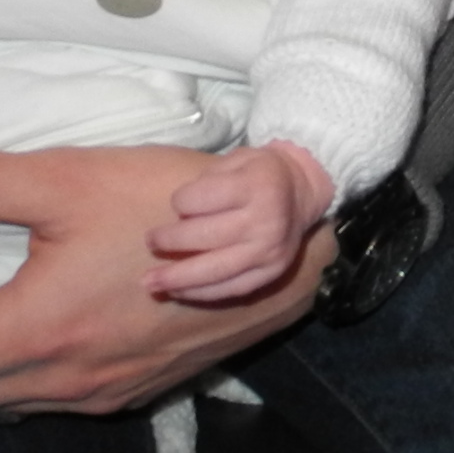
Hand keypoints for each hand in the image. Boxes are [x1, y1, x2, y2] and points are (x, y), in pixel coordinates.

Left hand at [0, 137, 333, 416]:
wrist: (284, 249)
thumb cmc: (177, 207)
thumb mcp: (67, 177)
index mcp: (33, 333)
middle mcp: (61, 380)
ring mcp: (100, 395)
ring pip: (1, 405)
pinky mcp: (132, 390)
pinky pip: (48, 401)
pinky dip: (10, 381)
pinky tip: (14, 337)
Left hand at [146, 139, 336, 303]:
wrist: (303, 192)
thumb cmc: (260, 172)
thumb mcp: (236, 159)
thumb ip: (206, 181)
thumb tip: (174, 218)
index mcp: (255, 185)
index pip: (201, 200)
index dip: (180, 201)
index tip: (179, 202)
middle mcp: (264, 220)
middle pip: (204, 237)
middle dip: (169, 242)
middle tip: (150, 242)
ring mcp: (269, 251)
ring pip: (214, 270)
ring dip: (177, 278)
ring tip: (150, 282)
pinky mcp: (270, 273)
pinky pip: (230, 289)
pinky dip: (200, 293)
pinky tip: (178, 291)